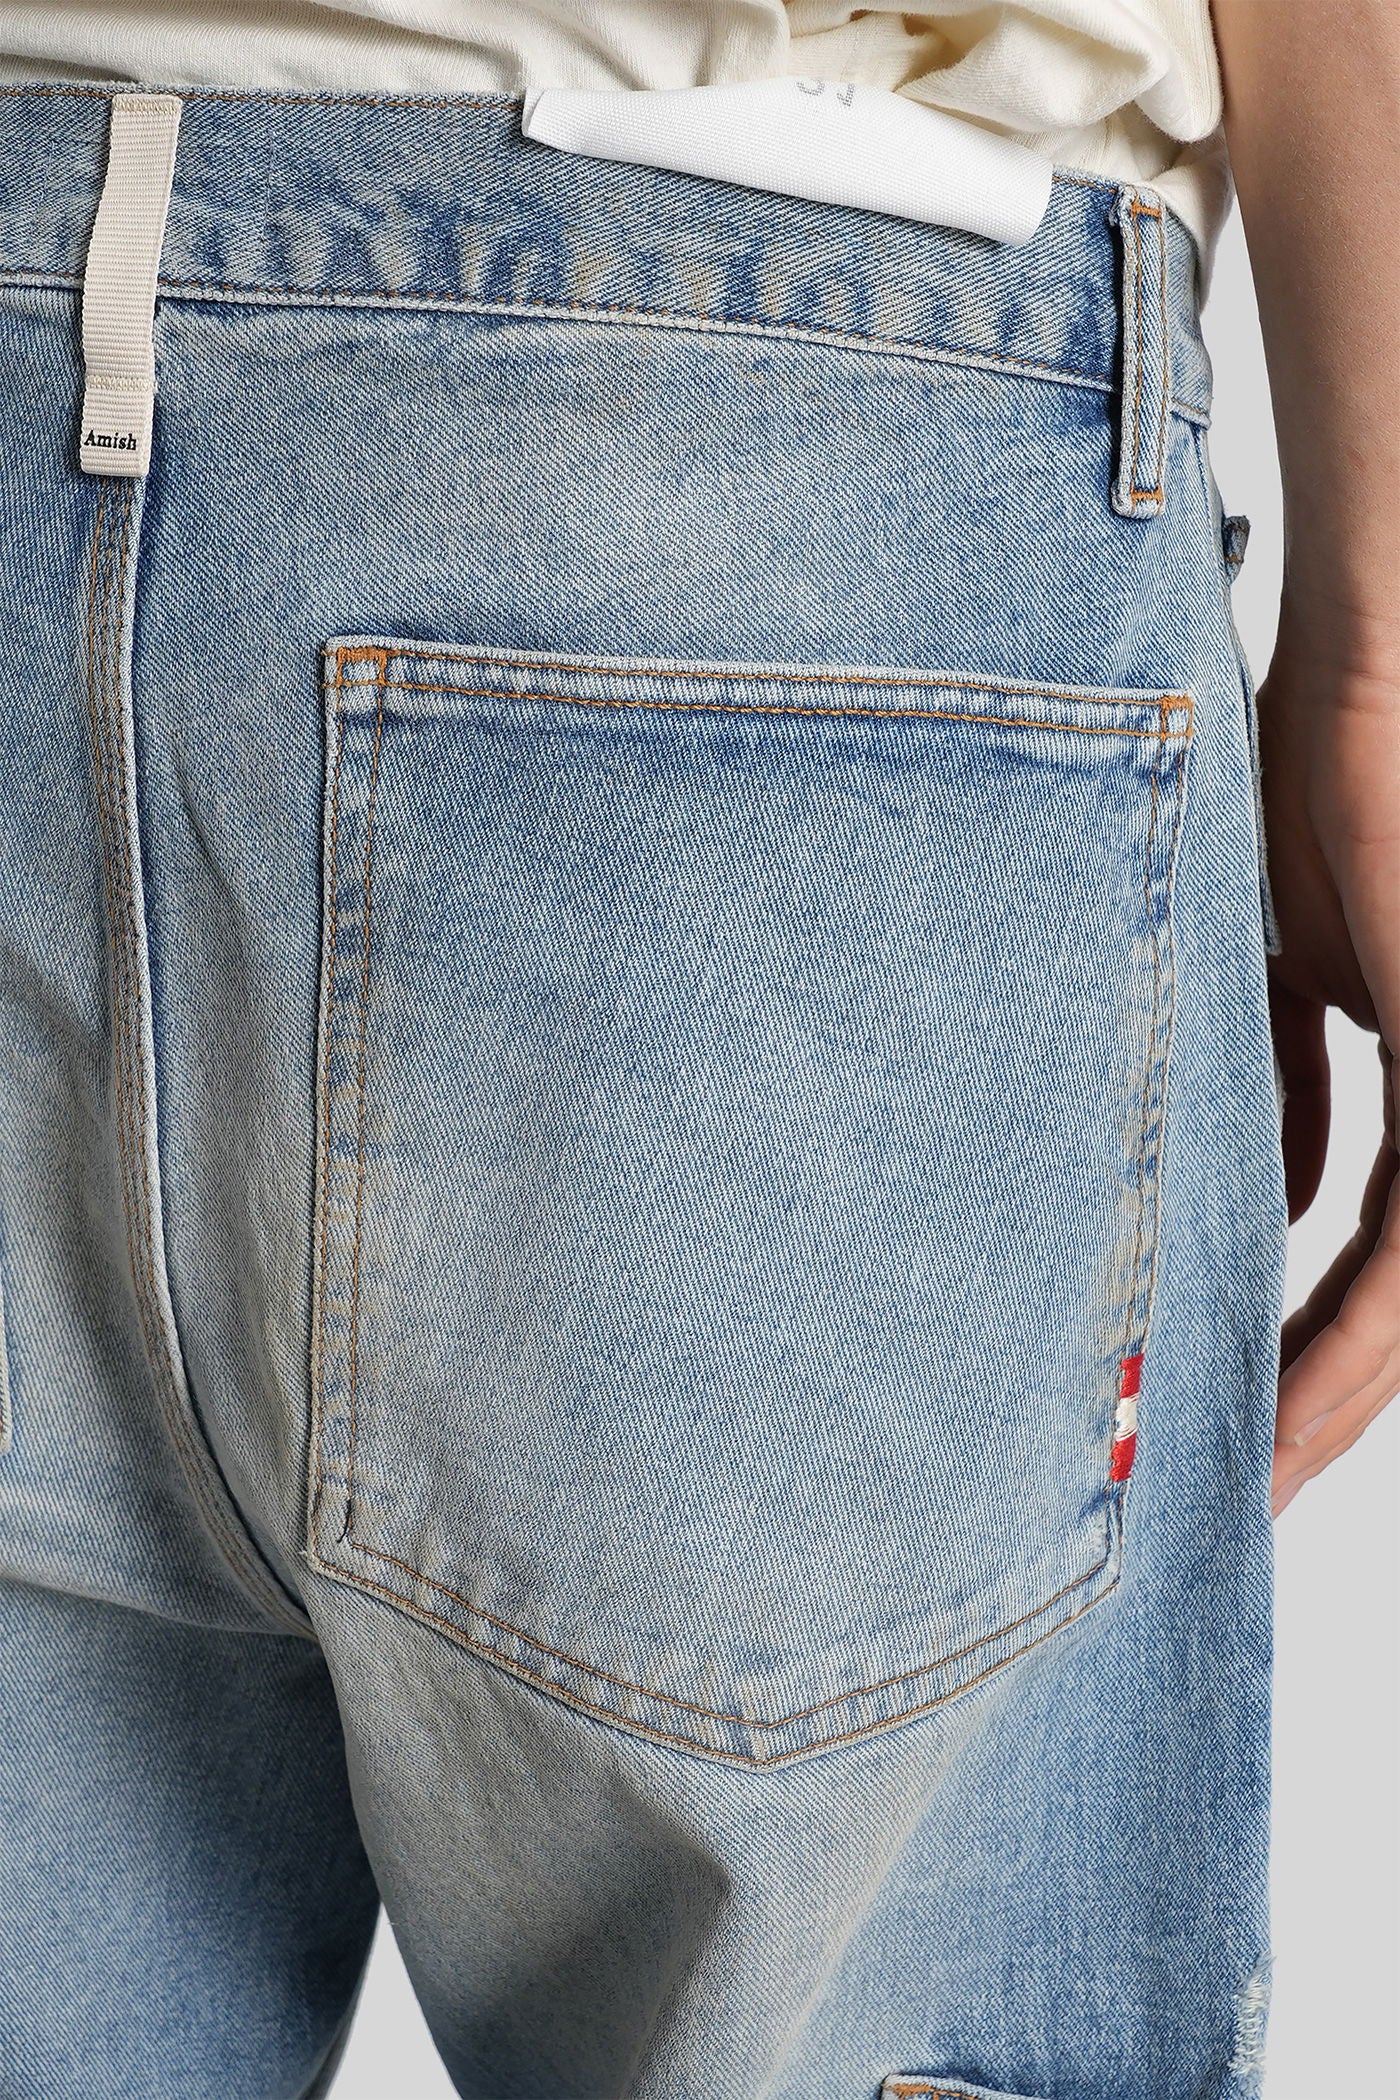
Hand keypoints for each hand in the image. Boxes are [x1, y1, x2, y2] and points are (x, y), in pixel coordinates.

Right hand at [1259, 614, 1399, 1516]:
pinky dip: (1350, 1335)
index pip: (1372, 1252)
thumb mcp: (1287, 977)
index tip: (1230, 1412)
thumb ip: (1289, 1096)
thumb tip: (1281, 1206)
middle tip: (1236, 1491)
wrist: (1368, 674)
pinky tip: (1289, 1399)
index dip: (1305, 1342)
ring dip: (1324, 1397)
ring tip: (1248, 1482)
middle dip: (1312, 1399)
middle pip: (1393, 1303)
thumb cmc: (1320, 790)